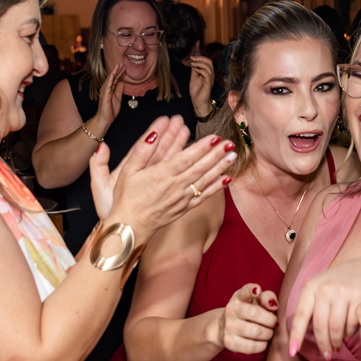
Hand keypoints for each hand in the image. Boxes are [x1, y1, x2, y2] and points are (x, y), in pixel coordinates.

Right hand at [90, 115, 236, 237]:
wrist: (130, 226)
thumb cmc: (127, 197)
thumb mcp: (128, 170)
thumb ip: (141, 150)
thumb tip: (153, 134)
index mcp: (161, 174)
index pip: (186, 158)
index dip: (202, 147)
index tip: (214, 137)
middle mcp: (174, 186)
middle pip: (200, 167)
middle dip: (216, 154)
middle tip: (230, 143)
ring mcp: (181, 198)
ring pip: (204, 180)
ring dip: (220, 168)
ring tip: (233, 156)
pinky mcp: (184, 208)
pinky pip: (203, 197)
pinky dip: (216, 188)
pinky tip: (226, 179)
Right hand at [94, 61, 125, 128]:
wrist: (105, 119)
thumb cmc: (110, 110)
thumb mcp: (118, 98)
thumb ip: (119, 90)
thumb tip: (122, 82)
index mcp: (111, 90)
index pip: (116, 80)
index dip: (120, 73)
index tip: (124, 67)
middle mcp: (107, 89)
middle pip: (113, 77)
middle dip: (118, 70)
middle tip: (122, 62)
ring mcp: (105, 91)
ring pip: (110, 79)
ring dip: (114, 72)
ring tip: (118, 65)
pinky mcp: (105, 95)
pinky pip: (108, 86)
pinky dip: (110, 79)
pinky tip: (112, 74)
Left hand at [187, 55, 215, 116]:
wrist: (198, 102)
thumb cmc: (197, 92)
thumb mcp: (194, 78)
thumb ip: (194, 71)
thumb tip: (193, 63)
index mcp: (207, 73)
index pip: (207, 61)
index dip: (200, 57)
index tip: (192, 57)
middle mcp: (210, 75)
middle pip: (209, 62)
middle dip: (201, 58)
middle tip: (192, 59)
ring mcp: (210, 79)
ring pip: (209, 67)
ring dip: (200, 63)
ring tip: (193, 64)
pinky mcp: (208, 84)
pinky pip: (207, 74)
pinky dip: (200, 70)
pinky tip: (195, 70)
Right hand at [215, 283, 278, 354]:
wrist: (225, 327)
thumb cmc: (248, 311)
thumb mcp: (256, 301)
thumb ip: (267, 298)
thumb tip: (274, 306)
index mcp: (239, 297)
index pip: (244, 292)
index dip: (251, 290)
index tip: (257, 290)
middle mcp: (231, 310)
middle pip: (256, 314)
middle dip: (270, 320)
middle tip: (272, 323)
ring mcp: (229, 327)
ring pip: (256, 332)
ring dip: (268, 333)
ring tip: (268, 332)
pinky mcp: (229, 342)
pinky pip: (252, 347)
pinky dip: (262, 345)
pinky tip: (262, 341)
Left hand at [287, 256, 360, 360]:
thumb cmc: (339, 283)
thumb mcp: (320, 288)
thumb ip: (311, 307)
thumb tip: (301, 338)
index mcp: (311, 287)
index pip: (300, 316)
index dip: (296, 336)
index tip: (293, 352)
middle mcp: (326, 288)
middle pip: (320, 326)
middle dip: (323, 344)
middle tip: (327, 354)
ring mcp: (343, 292)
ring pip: (336, 328)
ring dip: (337, 341)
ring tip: (338, 345)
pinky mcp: (360, 297)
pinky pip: (352, 325)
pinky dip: (351, 332)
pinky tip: (350, 331)